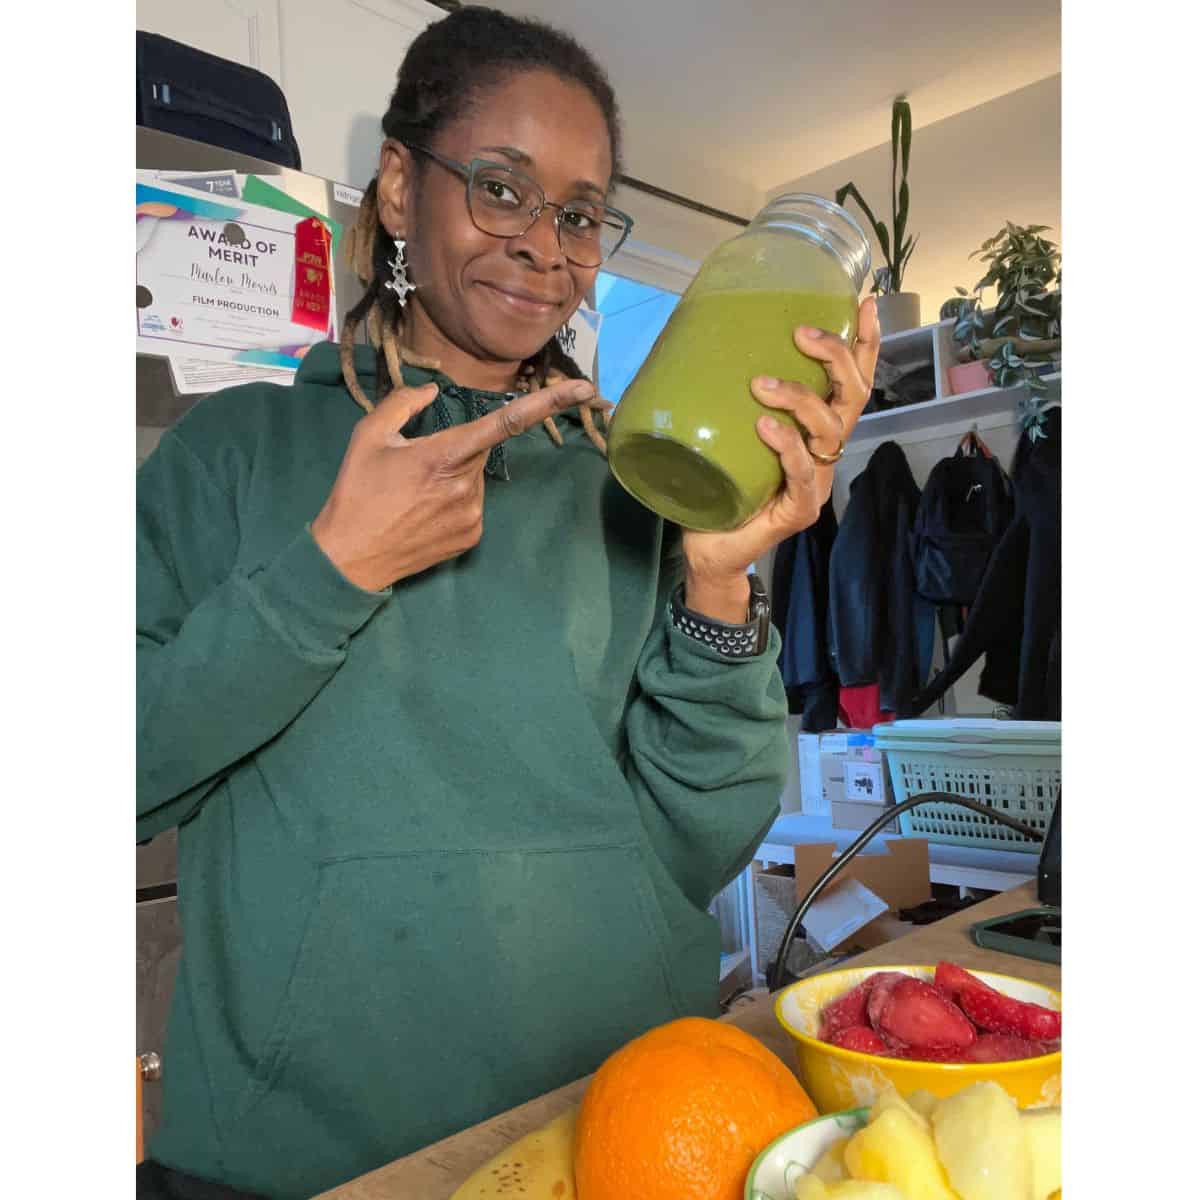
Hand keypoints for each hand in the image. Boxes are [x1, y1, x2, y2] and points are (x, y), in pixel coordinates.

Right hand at [312, 376, 595, 590]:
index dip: (549, 403)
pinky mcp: (473, 537)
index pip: (506, 422)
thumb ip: (403, 403)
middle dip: (453, 451)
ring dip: (452, 477)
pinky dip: (453, 502)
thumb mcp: (368, 437)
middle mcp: (467, 485)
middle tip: (411, 469)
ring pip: (474, 479)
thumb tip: (434, 391)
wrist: (349, 558)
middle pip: (477, 451)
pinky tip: (423, 514)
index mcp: (443, 455)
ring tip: (412, 496)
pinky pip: (472, 505)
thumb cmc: (356, 492)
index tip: (586, 390)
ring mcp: (473, 515)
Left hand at [680, 296, 880, 620]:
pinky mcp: (800, 509)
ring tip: (762, 384)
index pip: (851, 380)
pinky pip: (803, 473)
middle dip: (836, 357)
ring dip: (801, 398)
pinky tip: (767, 428)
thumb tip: (692, 339)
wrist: (707, 546)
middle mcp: (823, 450)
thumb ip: (728, 393)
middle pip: (853, 395)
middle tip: (801, 333)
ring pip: (831, 428)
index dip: (864, 343)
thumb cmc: (718, 482)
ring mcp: (816, 481)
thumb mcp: (726, 428)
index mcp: (815, 428)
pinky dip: (788, 446)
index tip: (864, 302)